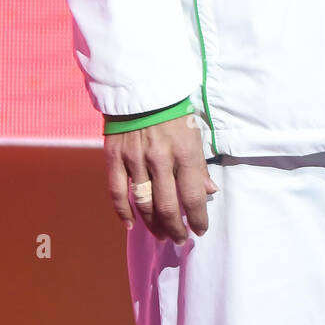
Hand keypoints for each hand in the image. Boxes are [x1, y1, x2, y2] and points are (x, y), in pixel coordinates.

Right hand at [104, 113, 218, 244]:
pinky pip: (118, 192)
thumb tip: (209, 192)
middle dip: (176, 228)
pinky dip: (123, 211)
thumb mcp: (194, 133)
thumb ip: (199, 165)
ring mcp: (135, 159)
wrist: (140, 85)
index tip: (200, 230)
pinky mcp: (115, 157)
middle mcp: (160, 158)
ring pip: (144, 203)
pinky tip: (131, 225)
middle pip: (168, 206)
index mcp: (185, 151)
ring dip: (154, 224)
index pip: (194, 196)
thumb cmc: (173, 110)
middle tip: (180, 239)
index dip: (198, 218)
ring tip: (162, 235)